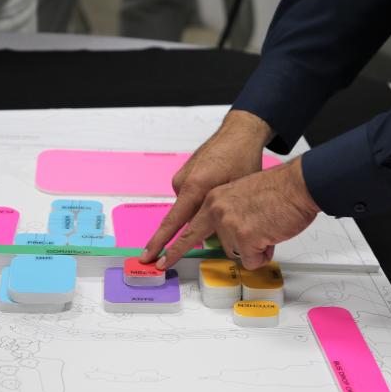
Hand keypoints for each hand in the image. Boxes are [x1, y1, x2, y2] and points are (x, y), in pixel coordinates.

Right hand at [140, 109, 273, 263]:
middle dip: (161, 241)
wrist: (239, 133)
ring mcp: (182, 178)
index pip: (174, 223)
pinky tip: (214, 195)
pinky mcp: (185, 174)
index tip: (153, 258)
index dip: (163, 244)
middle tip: (149, 258)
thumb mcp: (236, 192)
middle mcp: (183, 183)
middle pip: (173, 219)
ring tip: (218, 209)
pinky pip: (189, 197)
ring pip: (187, 209)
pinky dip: (198, 202)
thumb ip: (220, 215)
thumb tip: (212, 237)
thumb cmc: (242, 159)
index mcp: (194, 187)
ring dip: (197, 215)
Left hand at [154, 158, 320, 269]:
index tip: (156, 252)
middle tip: (158, 265)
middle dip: (173, 253)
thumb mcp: (242, 195)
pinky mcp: (244, 237)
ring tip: (266, 229)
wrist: (298, 185)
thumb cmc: (279, 190)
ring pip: (234, 252)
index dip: (170, 240)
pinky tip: (271, 235)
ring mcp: (228, 223)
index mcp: (214, 197)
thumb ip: (227, 213)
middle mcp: (216, 209)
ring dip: (251, 248)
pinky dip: (263, 254)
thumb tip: (226, 236)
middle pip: (191, 238)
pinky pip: (251, 260)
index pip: (186, 221)